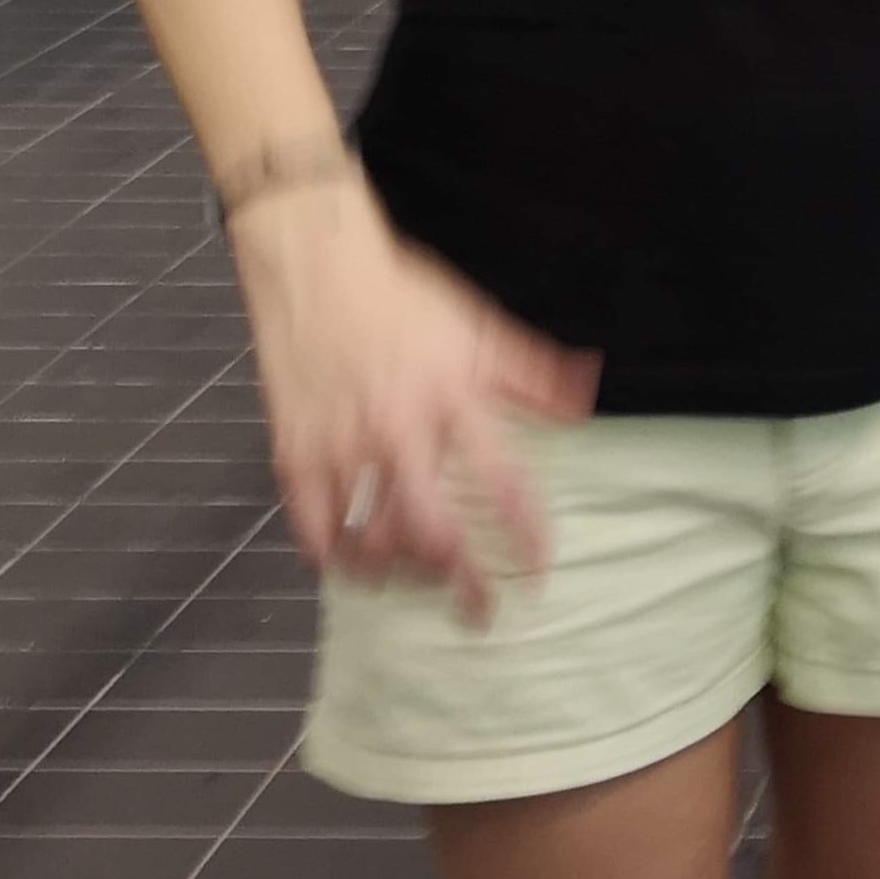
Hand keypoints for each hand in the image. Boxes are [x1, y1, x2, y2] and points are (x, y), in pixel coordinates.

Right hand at [229, 175, 599, 624]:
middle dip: (461, 580)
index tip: (538, 569)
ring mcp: (342, 445)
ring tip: (421, 583)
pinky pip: (314, 527)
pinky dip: (335, 557)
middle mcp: (399, 429)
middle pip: (433, 529)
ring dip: (402, 573)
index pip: (502, 480)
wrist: (318, 268)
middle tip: (479, 610)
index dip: (525, 532)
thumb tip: (584, 405)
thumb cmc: (404, 298)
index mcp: (453, 397)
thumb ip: (534, 374)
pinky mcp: (295, 452)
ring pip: (372, 539)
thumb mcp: (481, 327)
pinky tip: (354, 565)